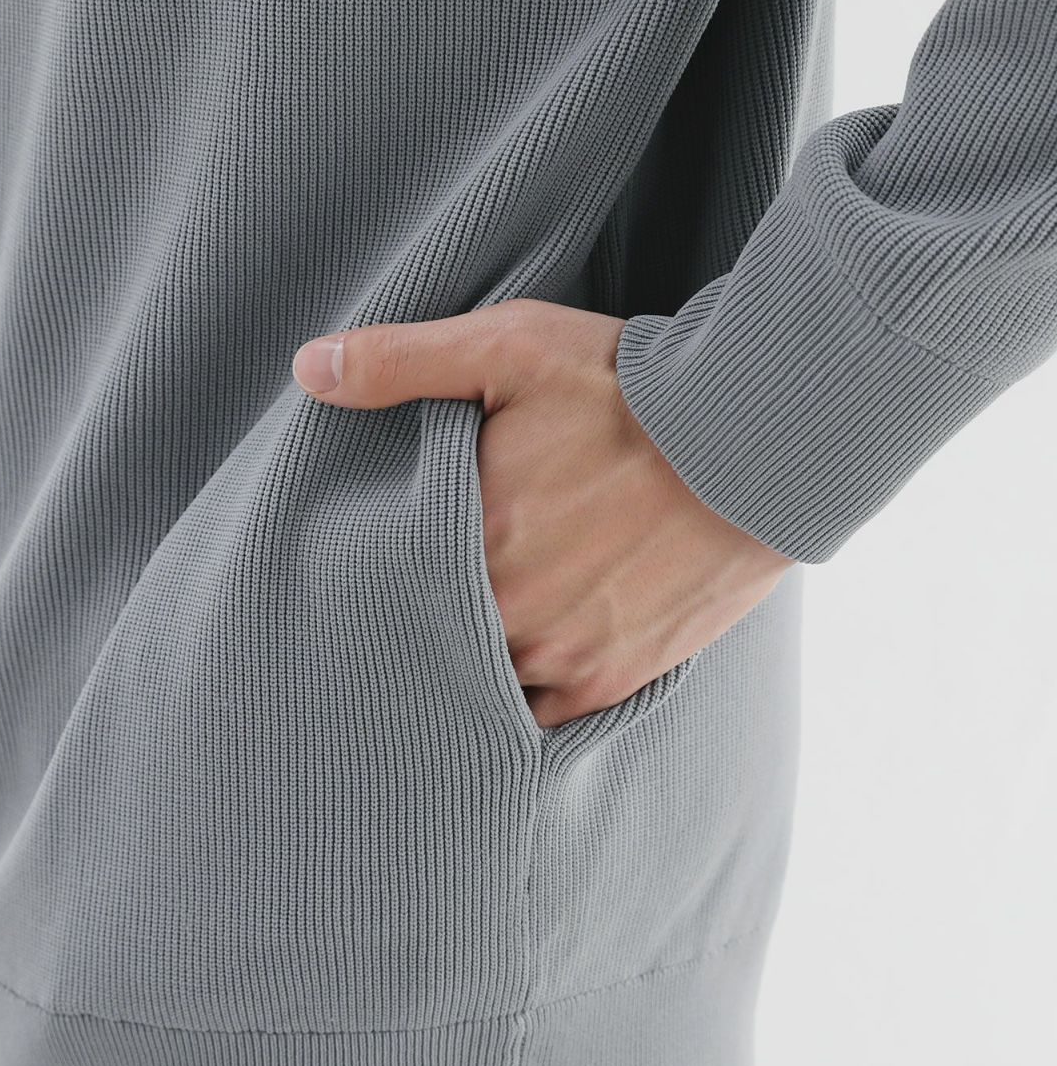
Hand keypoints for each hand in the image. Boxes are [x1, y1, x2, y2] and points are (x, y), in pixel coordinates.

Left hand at [293, 299, 790, 727]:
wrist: (757, 440)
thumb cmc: (630, 388)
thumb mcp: (511, 347)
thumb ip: (403, 361)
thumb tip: (308, 367)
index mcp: (472, 538)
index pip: (388, 582)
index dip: (378, 577)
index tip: (371, 567)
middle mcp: (508, 612)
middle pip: (431, 640)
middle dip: (417, 625)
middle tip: (406, 610)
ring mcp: (562, 655)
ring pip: (480, 683)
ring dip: (467, 665)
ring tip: (461, 638)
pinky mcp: (611, 681)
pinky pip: (540, 718)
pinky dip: (522, 701)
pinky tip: (510, 673)